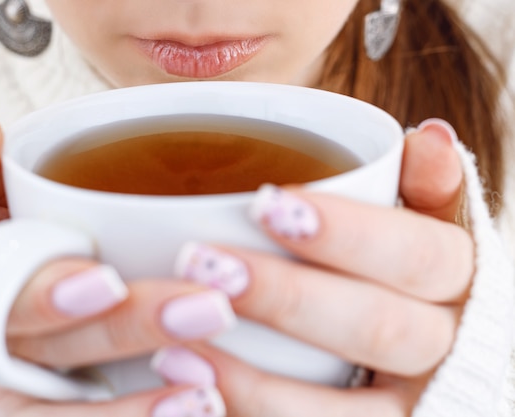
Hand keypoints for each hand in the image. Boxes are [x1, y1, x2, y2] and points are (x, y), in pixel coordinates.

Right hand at [0, 114, 231, 415]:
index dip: (42, 295)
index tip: (109, 282)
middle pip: (43, 352)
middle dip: (125, 333)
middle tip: (207, 309)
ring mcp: (1, 392)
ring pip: (59, 415)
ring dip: (135, 407)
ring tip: (208, 391)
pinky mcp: (38, 413)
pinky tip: (196, 409)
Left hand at [160, 119, 468, 415]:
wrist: (439, 354)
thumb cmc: (414, 273)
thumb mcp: (430, 224)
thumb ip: (429, 187)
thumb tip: (428, 136)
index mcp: (458, 280)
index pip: (413, 253)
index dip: (344, 232)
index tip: (264, 204)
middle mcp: (443, 348)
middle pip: (374, 326)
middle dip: (287, 297)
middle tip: (202, 263)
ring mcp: (410, 406)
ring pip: (345, 410)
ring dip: (258, 385)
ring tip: (174, 352)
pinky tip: (199, 398)